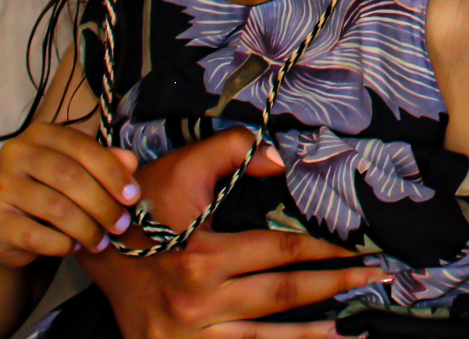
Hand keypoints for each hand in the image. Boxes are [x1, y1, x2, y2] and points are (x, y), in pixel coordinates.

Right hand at [0, 121, 140, 268]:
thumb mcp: (78, 172)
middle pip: (70, 178)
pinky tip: (73, 247)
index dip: (112, 172)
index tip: (132, 197)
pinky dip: (62, 244)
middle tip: (120, 225)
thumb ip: (104, 163)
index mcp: (40, 134)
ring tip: (101, 242)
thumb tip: (130, 162)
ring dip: (86, 228)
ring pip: (56, 208)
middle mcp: (16, 153)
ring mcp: (0, 186)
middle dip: (102, 204)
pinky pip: (36, 235)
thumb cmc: (48, 192)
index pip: (83, 147)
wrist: (3, 226)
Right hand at [83, 129, 389, 338]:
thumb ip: (233, 148)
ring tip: (353, 327)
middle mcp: (198, 302)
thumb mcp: (184, 165)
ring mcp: (187, 336)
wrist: (93, 250)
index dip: (323, 252)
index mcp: (203, 257)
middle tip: (374, 279)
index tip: (358, 251)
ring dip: (313, 334)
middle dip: (334, 287)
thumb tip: (279, 159)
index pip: (280, 255)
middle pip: (281, 298)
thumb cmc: (144, 205)